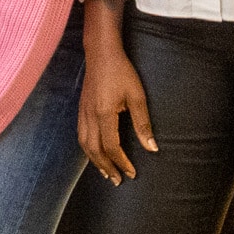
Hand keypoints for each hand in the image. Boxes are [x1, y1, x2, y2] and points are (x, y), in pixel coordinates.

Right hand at [78, 38, 156, 183]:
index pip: (112, 146)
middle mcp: (90, 116)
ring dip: (94, 161)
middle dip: (106, 167)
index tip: (132, 173)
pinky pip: (81, 135)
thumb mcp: (137, 96)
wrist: (101, 53)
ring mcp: (83, 112)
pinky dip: (87, 149)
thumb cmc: (122, 72)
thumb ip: (143, 123)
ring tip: (105, 172)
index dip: (122, 162)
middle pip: (94, 150)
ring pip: (84, 144)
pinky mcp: (81, 108)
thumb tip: (152, 148)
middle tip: (118, 180)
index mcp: (104, 114)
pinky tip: (94, 152)